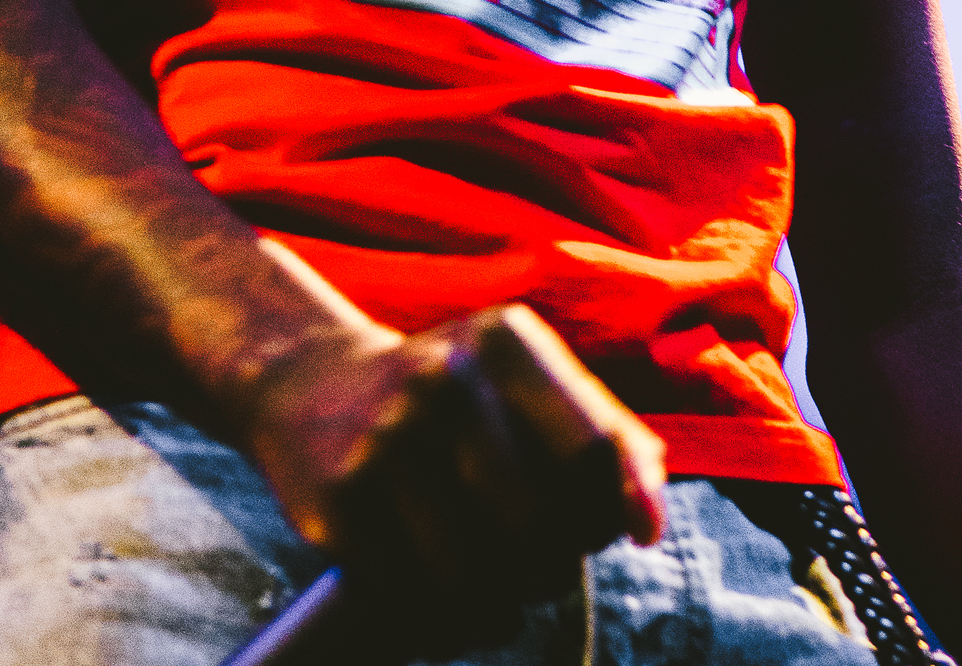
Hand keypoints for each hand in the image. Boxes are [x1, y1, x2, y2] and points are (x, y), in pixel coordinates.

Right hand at [242, 290, 665, 655]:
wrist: (311, 381)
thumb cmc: (453, 391)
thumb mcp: (524, 376)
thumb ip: (602, 431)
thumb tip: (650, 521)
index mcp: (506, 341)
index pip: (592, 442)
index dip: (624, 500)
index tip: (640, 533)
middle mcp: (447, 379)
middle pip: (539, 523)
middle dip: (554, 561)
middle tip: (545, 559)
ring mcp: (388, 440)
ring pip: (477, 574)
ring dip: (502, 601)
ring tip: (500, 581)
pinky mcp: (342, 503)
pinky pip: (416, 599)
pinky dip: (446, 619)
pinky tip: (446, 591)